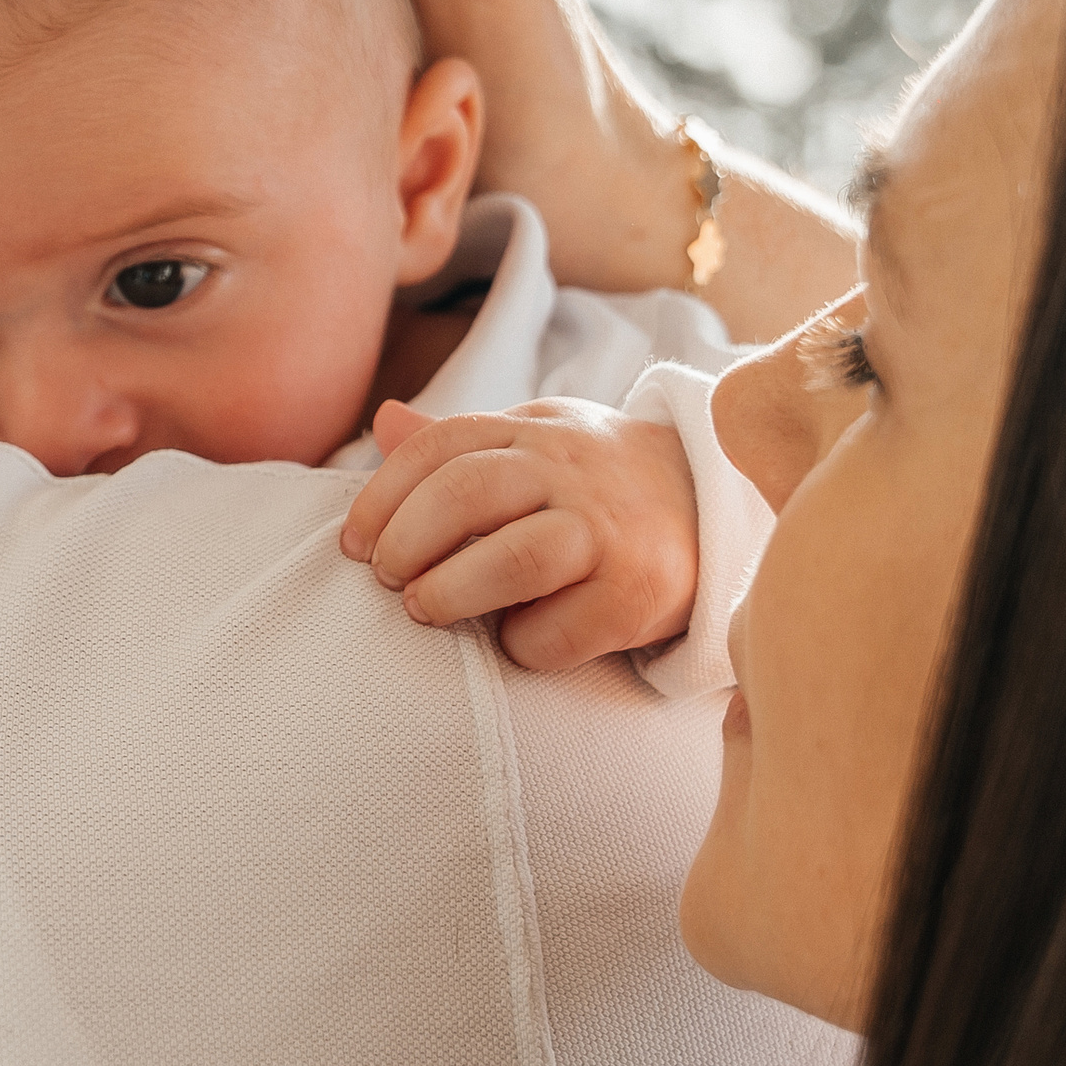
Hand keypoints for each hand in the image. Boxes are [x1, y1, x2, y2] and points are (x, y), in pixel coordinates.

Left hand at [341, 398, 696, 672]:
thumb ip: (459, 444)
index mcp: (533, 432)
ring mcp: (607, 532)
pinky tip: (516, 640)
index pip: (442, 445)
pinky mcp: (637, 594)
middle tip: (387, 579)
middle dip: (407, 542)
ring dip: (452, 592)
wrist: (712, 506)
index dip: (383, 495)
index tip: (354, 543)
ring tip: (426, 609)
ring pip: (516, 559)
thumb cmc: (595, 485)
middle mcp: (570, 472)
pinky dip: (522, 645)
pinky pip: (561, 631)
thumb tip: (382, 420)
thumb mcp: (535, 445)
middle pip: (468, 493)